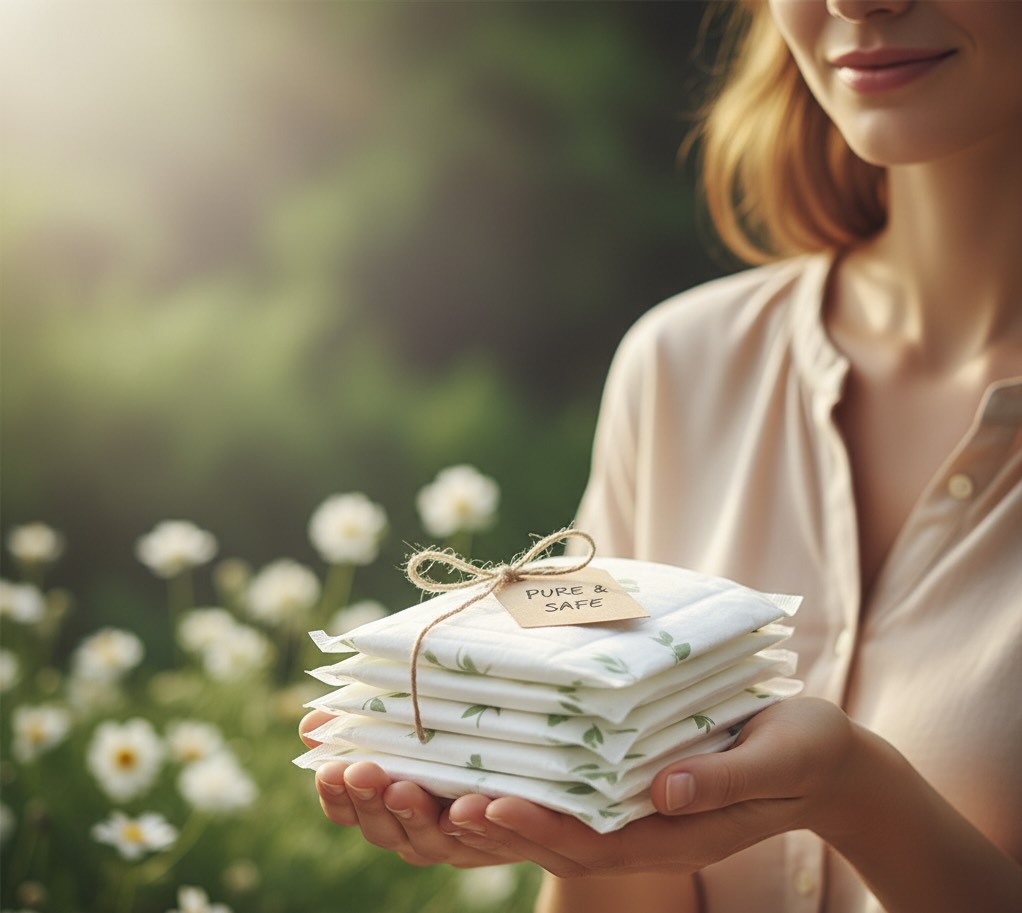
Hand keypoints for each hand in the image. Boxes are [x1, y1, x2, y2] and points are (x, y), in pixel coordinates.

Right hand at [298, 710, 523, 867]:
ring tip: (407, 789)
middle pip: (382, 829)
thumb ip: (362, 727)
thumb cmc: (449, 742)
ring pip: (429, 840)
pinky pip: (487, 837)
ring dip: (415, 816)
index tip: (328, 769)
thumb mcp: (405, 727)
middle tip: (364, 772)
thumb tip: (310, 724)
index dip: (336, 794)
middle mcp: (415, 832)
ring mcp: (456, 841)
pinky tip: (472, 804)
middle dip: (370, 801)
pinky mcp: (500, 838)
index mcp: (386, 805)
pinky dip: (477, 823)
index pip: (347, 809)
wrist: (530, 780)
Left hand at [437, 698, 864, 877]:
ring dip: (505, 810)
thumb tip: (663, 790)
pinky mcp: (640, 789)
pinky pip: (578, 796)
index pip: (597, 843)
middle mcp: (651, 831)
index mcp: (680, 833)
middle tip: (439, 800)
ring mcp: (643, 815)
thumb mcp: (779, 758)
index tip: (490, 802)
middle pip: (563, 841)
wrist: (827, 763)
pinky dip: (534, 786)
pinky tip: (496, 762)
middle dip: (501, 826)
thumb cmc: (808, 752)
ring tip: (443, 788)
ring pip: (561, 823)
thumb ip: (724, 779)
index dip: (540, 826)